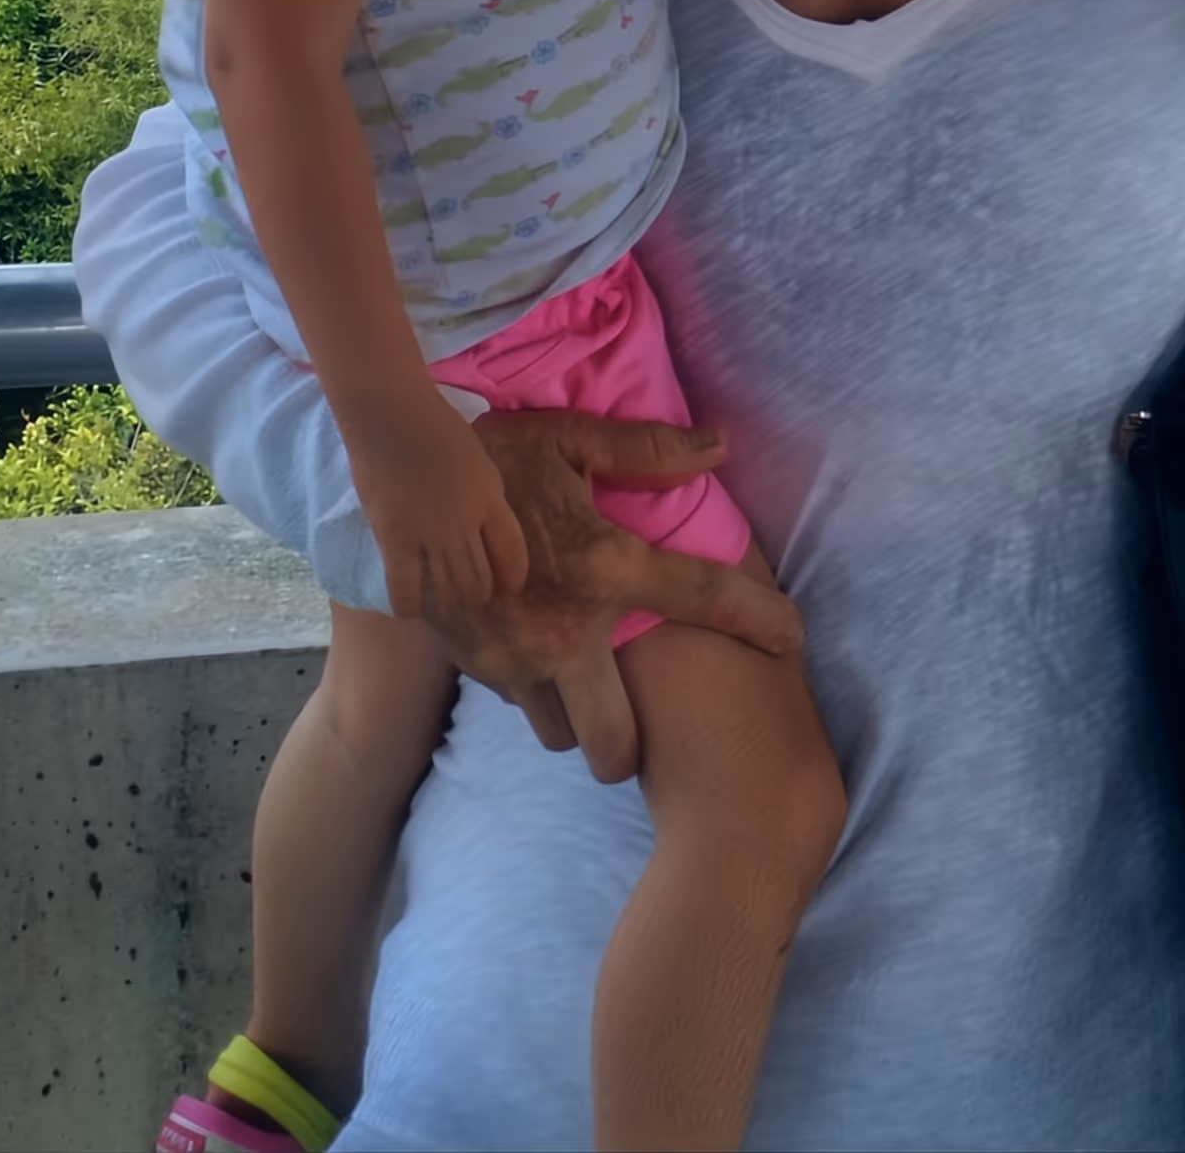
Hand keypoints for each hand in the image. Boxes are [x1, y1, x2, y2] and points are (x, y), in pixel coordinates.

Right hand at [352, 397, 533, 627]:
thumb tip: (484, 522)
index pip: (512, 553)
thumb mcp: (479, 462)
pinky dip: (408, 604)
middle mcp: (466, 524)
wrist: (392, 418)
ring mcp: (430, 534)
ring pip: (448, 588)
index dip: (512, 577)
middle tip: (471, 600)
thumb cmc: (436, 428)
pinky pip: (404, 585)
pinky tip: (410, 611)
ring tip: (446, 608)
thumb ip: (485, 495)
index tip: (507, 588)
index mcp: (491, 500)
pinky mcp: (395, 539)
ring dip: (450, 603)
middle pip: (480, 578)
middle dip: (479, 596)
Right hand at [410, 407, 806, 783]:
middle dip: (635, 747)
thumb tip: (720, 447)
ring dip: (580, 716)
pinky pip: (520, 700)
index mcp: (603, 570)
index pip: (703, 601)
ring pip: (561, 732)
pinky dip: (536, 688)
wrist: (391, 483)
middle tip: (646, 719)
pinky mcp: (473, 666)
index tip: (793, 639)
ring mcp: (514, 660)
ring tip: (588, 680)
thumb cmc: (489, 453)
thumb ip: (648, 451)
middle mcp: (563, 634)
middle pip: (616, 742)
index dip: (760, 621)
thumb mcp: (569, 438)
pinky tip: (536, 646)